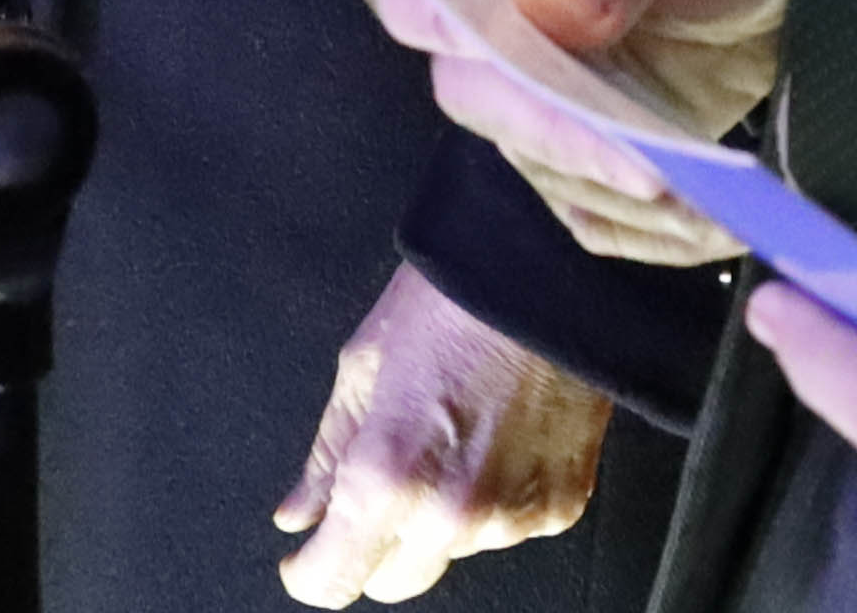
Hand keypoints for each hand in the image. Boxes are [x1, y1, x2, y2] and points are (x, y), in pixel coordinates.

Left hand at [274, 263, 611, 602]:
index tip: (306, 558)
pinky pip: (510, 529)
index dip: (310, 571)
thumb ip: (326, 458)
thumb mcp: (362, 369)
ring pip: (453, 551)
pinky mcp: (558, 507)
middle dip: (375, 547)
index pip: (333, 580)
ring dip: (441, 518)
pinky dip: (496, 499)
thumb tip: (298, 514)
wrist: (546, 275)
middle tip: (385, 478)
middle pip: (393, 582)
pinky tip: (497, 438)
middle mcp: (449, 513)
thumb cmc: (454, 303)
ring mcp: (510, 517)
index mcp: (387, 478)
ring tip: (454, 433)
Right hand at [342, 0, 794, 264]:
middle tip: (636, 158)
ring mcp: (528, 86)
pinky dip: (645, 224)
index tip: (458, 29)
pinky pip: (586, 207)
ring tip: (698, 193)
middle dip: (542, 121)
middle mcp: (487, 6)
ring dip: (609, 181)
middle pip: (464, 81)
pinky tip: (708, 214)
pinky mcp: (575, 147)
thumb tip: (543, 14)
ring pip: (529, 154)